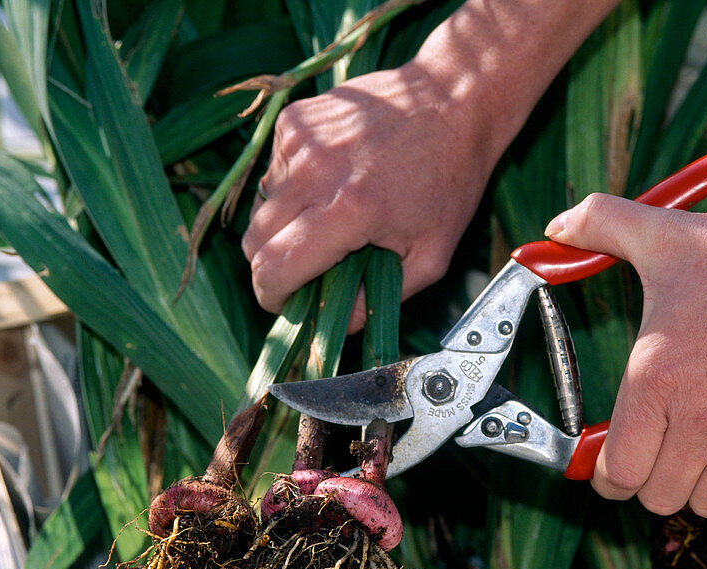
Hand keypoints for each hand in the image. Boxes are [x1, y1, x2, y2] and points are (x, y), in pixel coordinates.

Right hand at [242, 61, 496, 328]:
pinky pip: (272, 171)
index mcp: (350, 210)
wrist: (452, 102)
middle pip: (254, 241)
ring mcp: (299, 140)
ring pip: (261, 206)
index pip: (274, 268)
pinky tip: (332, 180)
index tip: (282, 304)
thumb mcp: (430, 257)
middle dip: (273, 265)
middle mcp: (315, 172)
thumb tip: (339, 328)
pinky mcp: (293, 119)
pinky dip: (293, 186)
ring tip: (330, 217)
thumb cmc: (448, 183)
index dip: (270, 296)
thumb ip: (379, 300)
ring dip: (284, 224)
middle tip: (307, 268)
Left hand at [545, 195, 706, 516]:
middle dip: (650, 483)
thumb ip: (599, 225)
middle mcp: (699, 420)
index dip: (605, 477)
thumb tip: (558, 226)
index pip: (617, 472)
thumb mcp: (663, 232)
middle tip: (655, 455)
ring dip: (701, 488)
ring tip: (701, 454)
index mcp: (655, 381)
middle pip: (659, 498)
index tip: (609, 468)